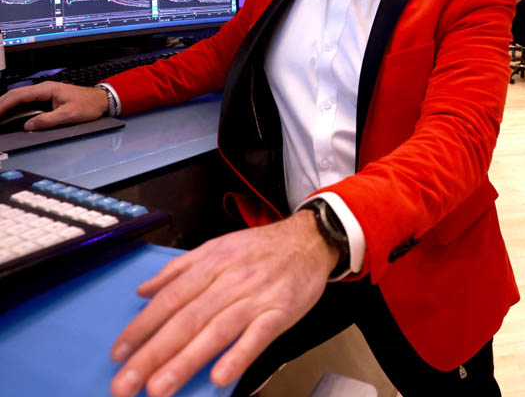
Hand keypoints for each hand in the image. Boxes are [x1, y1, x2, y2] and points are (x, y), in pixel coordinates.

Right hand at [0, 82, 107, 130]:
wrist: (102, 100)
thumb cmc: (89, 105)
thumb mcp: (68, 115)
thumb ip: (47, 120)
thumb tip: (28, 125)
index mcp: (46, 89)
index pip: (18, 96)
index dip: (3, 105)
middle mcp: (43, 88)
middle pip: (15, 94)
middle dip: (1, 104)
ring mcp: (45, 92)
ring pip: (19, 97)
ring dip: (7, 104)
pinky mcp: (47, 98)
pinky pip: (27, 101)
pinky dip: (16, 106)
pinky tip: (11, 113)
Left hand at [109, 211, 338, 396]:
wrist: (310, 239)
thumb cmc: (262, 247)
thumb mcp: (218, 246)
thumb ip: (180, 269)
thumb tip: (143, 291)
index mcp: (211, 264)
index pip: (170, 300)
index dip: (142, 327)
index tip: (118, 354)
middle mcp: (230, 281)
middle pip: (186, 320)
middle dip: (153, 354)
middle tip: (126, 384)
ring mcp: (256, 297)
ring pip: (216, 331)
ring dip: (186, 361)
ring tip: (159, 388)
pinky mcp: (281, 311)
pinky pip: (258, 335)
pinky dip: (239, 354)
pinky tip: (220, 376)